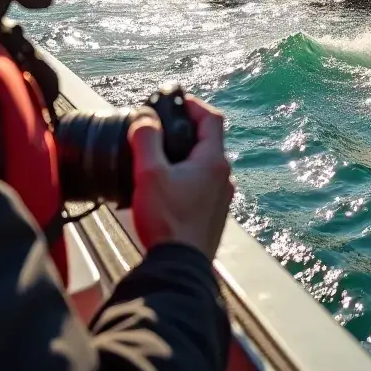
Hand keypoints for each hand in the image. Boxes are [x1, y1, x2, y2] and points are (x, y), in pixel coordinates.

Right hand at [128, 95, 234, 260]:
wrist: (180, 268)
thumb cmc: (167, 221)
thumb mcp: (149, 174)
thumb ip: (146, 140)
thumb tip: (146, 118)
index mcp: (213, 161)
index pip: (212, 118)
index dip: (193, 105)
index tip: (174, 102)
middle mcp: (224, 177)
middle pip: (208, 141)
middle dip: (183, 132)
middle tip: (158, 131)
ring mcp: (221, 197)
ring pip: (204, 165)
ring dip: (183, 157)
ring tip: (156, 161)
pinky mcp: (213, 215)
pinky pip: (201, 186)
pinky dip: (185, 178)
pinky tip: (163, 190)